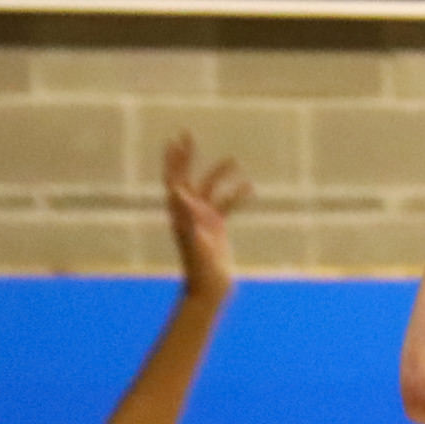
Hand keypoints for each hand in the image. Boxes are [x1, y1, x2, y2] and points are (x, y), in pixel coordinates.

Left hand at [161, 132, 248, 297]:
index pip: (173, 180)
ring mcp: (203, 219)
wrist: (209, 288)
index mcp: (179, 213)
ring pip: (211, 189)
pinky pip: (228, 205)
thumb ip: (187, 216)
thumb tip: (179, 192)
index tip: (176, 141)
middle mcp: (188, 212)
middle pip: (187, 177)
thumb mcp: (193, 240)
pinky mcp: (217, 227)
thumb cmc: (199, 268)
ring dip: (220, 174)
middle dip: (187, 157)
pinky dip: (238, 196)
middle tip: (189, 134)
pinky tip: (251, 188)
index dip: (173, 160)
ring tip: (234, 160)